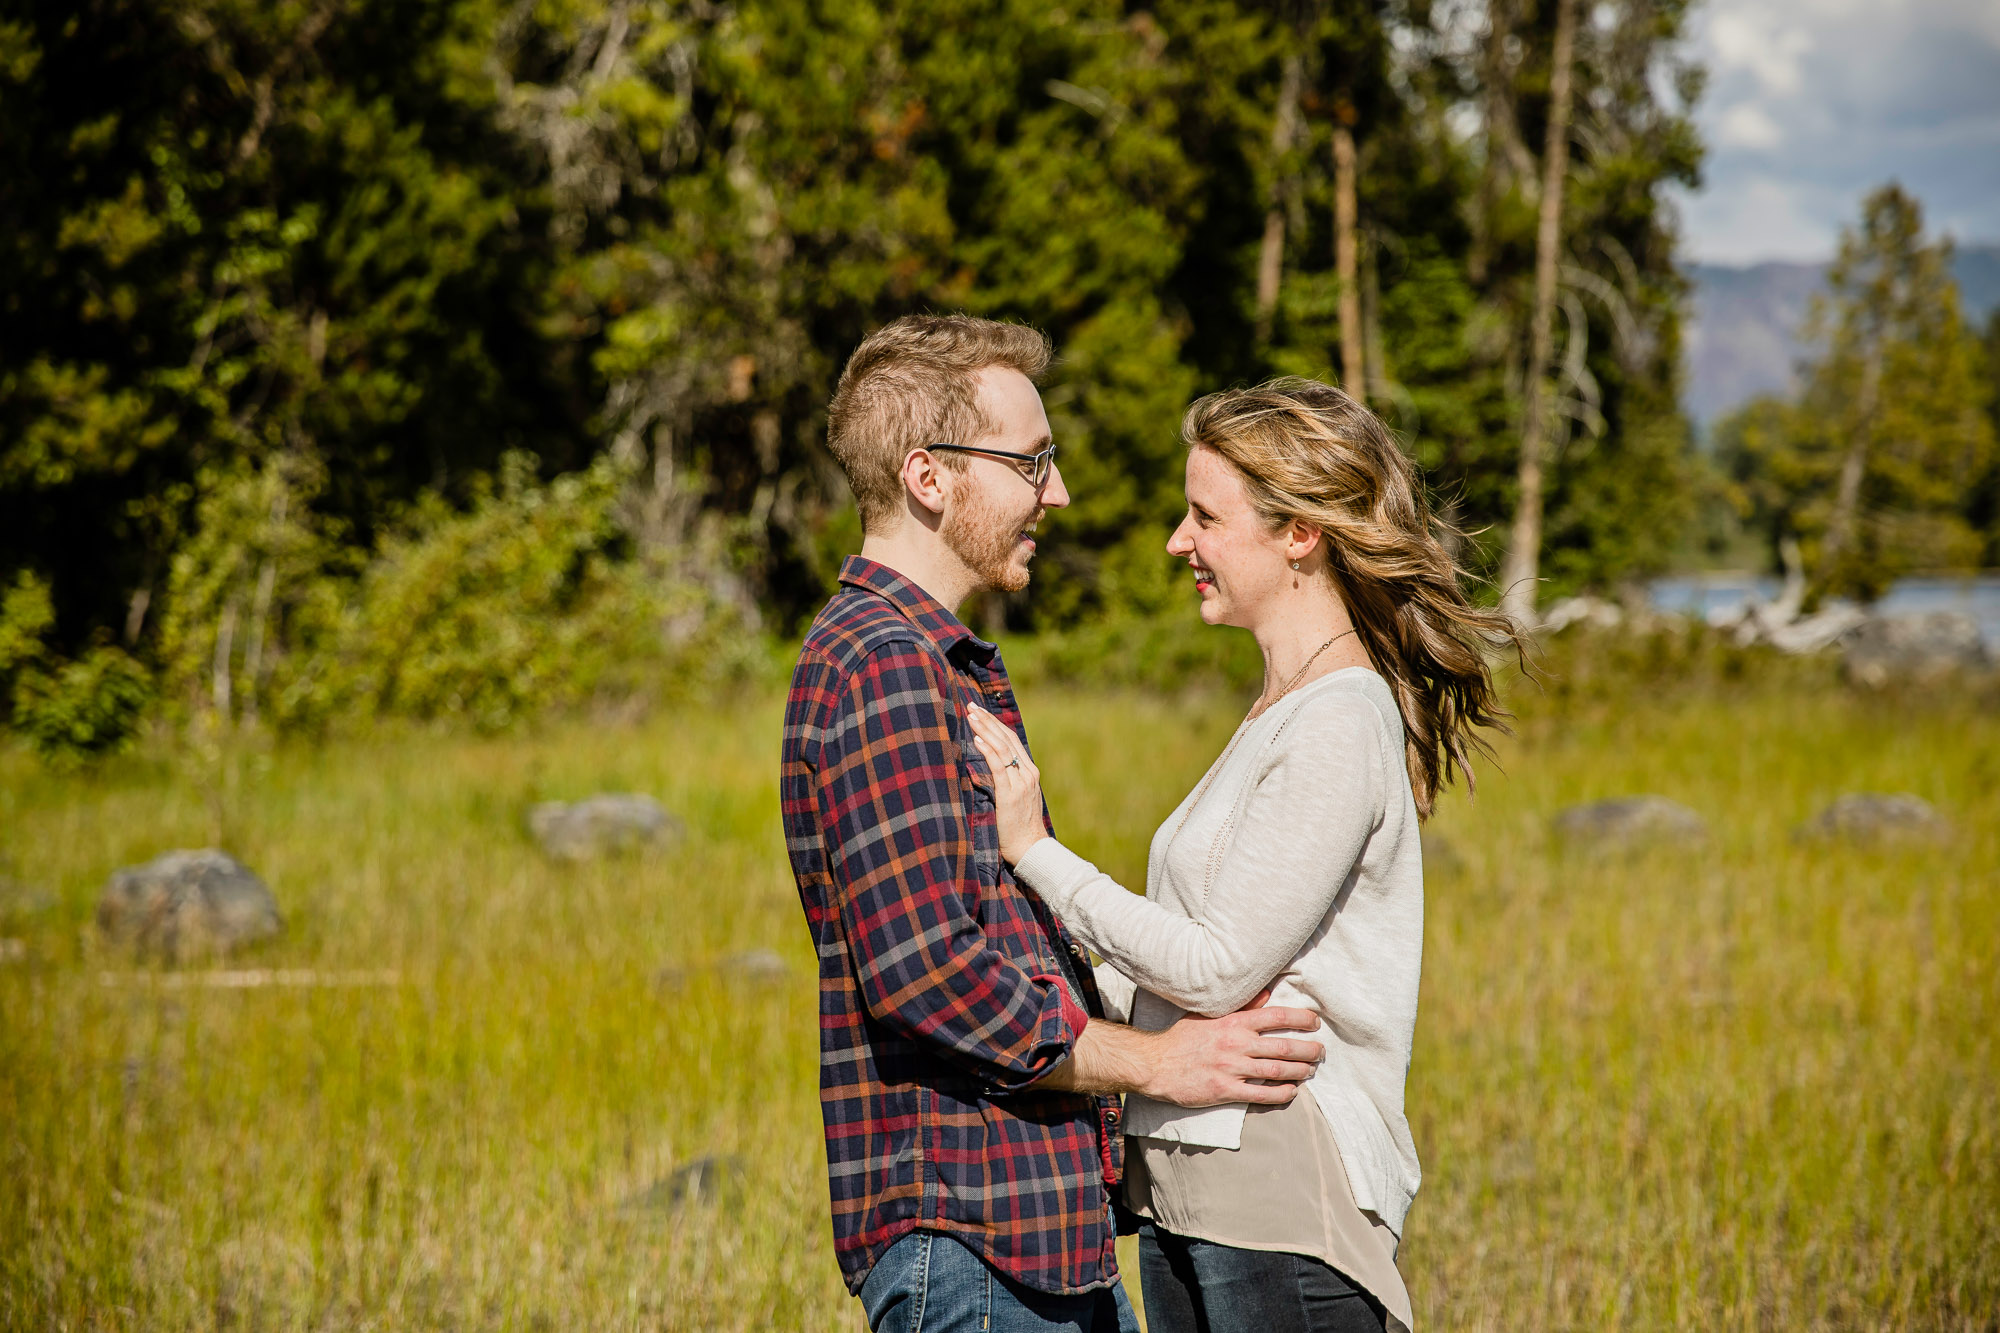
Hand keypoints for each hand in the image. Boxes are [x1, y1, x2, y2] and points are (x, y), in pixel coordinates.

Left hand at [965, 703, 1049, 865]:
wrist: (1030, 848)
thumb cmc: (1019, 828)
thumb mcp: (1016, 799)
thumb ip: (1007, 781)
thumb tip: (988, 767)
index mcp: (1029, 772)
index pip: (1011, 741)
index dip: (995, 724)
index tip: (980, 712)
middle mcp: (1027, 773)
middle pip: (1006, 739)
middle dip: (987, 721)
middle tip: (971, 706)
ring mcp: (1020, 783)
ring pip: (1002, 749)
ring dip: (985, 730)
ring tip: (971, 717)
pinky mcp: (1010, 794)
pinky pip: (998, 767)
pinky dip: (988, 751)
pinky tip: (978, 740)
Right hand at [1040, 993, 1322, 1105]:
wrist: (1154, 1064)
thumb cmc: (1180, 1038)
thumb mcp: (1208, 1015)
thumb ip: (1240, 1006)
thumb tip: (1266, 993)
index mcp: (1232, 1022)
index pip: (1275, 1016)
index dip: (1300, 1018)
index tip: (1314, 1022)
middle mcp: (1236, 1044)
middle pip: (1283, 1046)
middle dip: (1307, 1049)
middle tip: (1320, 1051)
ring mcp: (1231, 1068)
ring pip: (1276, 1070)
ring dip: (1299, 1071)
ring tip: (1311, 1071)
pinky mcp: (1225, 1090)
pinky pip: (1261, 1094)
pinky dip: (1280, 1093)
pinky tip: (1291, 1092)